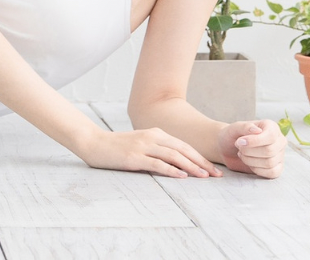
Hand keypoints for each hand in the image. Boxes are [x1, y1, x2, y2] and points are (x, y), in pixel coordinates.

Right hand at [77, 127, 221, 178]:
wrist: (93, 143)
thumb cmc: (117, 147)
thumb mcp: (140, 144)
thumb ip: (157, 149)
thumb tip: (177, 163)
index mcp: (155, 133)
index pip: (184, 145)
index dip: (200, 157)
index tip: (213, 169)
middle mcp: (152, 137)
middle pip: (183, 149)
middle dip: (201, 162)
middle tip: (216, 175)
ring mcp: (143, 146)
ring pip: (173, 156)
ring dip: (191, 166)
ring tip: (204, 176)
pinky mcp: (134, 157)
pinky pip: (157, 163)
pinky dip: (171, 170)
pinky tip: (182, 176)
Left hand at [218, 119, 284, 177]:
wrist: (228, 149)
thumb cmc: (233, 136)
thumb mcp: (235, 128)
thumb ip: (245, 127)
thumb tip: (257, 131)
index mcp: (272, 127)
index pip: (270, 136)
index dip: (254, 141)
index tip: (240, 142)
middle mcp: (279, 140)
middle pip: (269, 151)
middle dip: (249, 151)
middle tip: (239, 148)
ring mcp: (280, 155)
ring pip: (269, 163)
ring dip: (250, 160)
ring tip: (242, 154)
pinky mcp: (277, 168)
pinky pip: (272, 173)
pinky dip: (257, 170)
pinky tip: (249, 163)